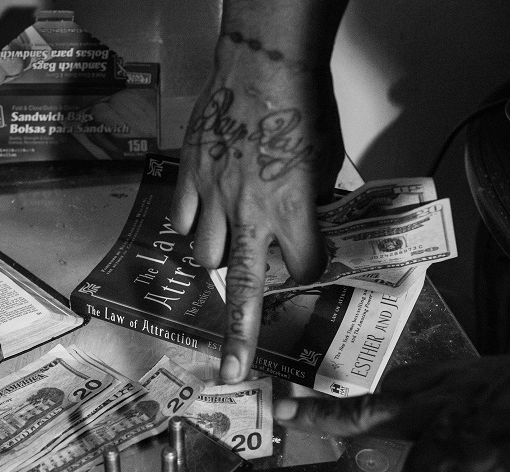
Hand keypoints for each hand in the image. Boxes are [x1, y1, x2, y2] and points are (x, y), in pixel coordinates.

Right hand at [170, 0, 346, 382]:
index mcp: (295, 210)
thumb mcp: (328, 159)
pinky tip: (200, 219)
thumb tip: (311, 218)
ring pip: (204, 256)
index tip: (310, 264)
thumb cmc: (303, 105)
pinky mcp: (189, 177)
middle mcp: (251, 214)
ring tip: (225, 249)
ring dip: (217, 261)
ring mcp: (214, 198)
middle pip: (242, 289)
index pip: (304, 267)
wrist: (262, 63)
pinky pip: (181, 220)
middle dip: (239, 336)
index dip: (310, 270)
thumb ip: (315, 200)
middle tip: (231, 369)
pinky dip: (191, 226)